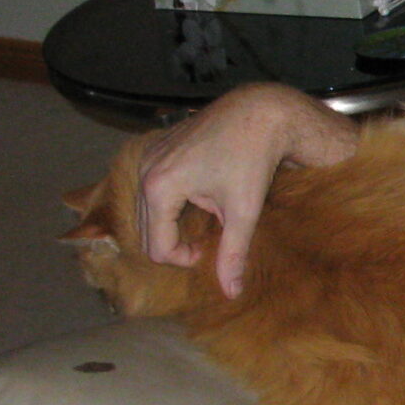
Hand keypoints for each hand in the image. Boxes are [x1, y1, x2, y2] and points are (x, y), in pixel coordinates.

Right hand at [134, 84, 352, 298]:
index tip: (209, 252)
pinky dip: (171, 201)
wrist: (260, 112)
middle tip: (209, 240)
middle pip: (146, 230)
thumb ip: (233, 253)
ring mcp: (148, 155)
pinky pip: (152, 187)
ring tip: (207, 217)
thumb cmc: (253, 158)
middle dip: (174, 242)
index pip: (157, 247)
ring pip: (147, 210)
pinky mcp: (157, 147)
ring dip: (172, 222)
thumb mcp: (243, 211)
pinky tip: (201, 196)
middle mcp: (145, 170)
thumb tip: (231, 293)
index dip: (183, 260)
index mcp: (159, 188)